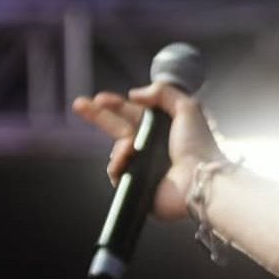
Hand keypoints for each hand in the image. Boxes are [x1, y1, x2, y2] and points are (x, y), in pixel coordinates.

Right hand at [72, 82, 225, 221]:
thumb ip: (163, 93)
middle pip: (117, 128)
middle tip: (79, 104)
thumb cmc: (198, 146)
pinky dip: (117, 165)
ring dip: (118, 147)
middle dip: (97, 115)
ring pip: (116, 151)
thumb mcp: (187, 108)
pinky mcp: (136, 185)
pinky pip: (116, 172)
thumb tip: (134, 93)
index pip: (134, 113)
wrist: (199, 180)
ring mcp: (143, 166)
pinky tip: (125, 161)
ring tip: (130, 149)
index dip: (116, 105)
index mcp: (164, 128)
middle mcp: (152, 146)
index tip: (100, 97)